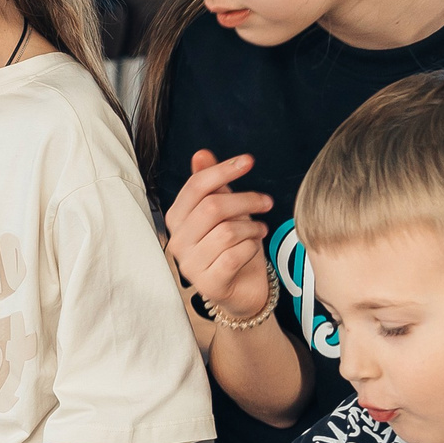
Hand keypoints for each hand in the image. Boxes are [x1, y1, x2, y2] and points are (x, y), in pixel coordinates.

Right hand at [163, 150, 274, 320]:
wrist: (242, 288)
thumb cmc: (231, 246)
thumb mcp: (224, 211)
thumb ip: (211, 185)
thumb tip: (201, 154)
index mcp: (176, 219)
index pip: (195, 187)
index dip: (222, 171)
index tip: (248, 161)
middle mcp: (178, 242)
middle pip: (212, 207)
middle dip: (246, 200)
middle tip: (267, 201)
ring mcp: (190, 265)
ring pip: (226, 232)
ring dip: (252, 227)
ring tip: (260, 230)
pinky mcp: (209, 284)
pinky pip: (235, 255)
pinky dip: (251, 248)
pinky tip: (254, 247)